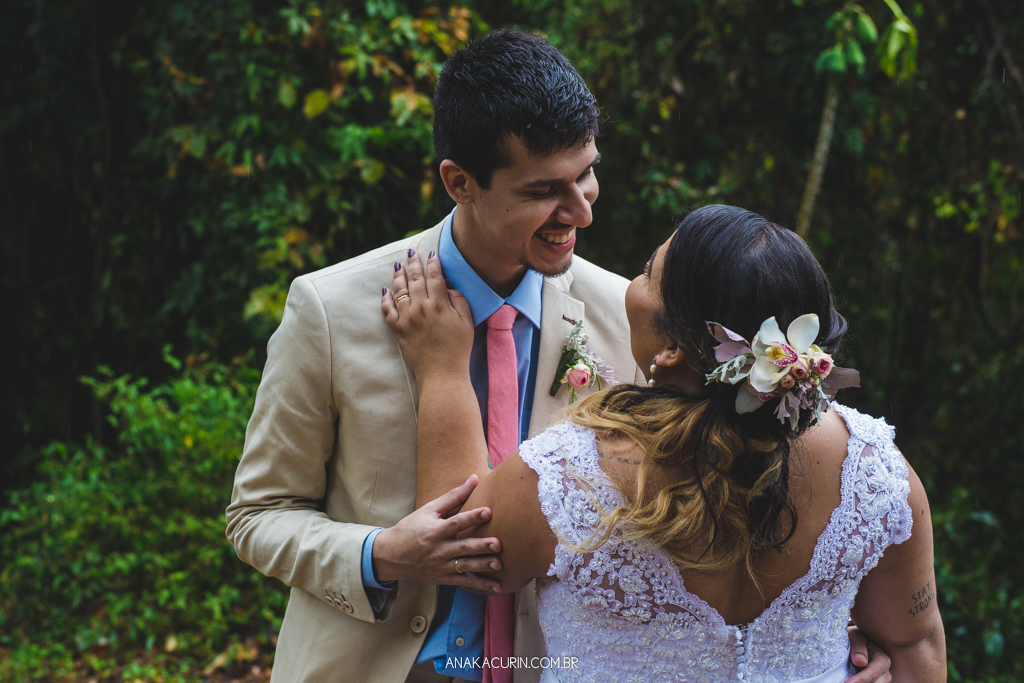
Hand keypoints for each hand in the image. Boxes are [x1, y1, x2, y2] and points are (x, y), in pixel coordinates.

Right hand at [372, 475, 502, 592]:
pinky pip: (464, 583)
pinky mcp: (444, 578)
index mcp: (434, 531)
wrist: (392, 555)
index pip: (455, 523)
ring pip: (464, 567)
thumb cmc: (412, 528)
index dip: (471, 517)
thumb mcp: (428, 510)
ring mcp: (441, 566)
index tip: (488, 512)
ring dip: (482, 567)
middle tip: (498, 544)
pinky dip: (480, 586)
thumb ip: (453, 496)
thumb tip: (474, 478)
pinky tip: (496, 588)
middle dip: (480, 546)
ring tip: (499, 565)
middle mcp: (438, 550)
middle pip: (462, 547)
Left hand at [382, 248, 473, 378]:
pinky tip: (386, 290)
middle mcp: (420, 308)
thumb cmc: (458, 349)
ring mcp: (406, 318)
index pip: (434, 276)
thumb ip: (459, 300)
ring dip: (399, 276)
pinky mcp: (398, 329)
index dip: (433, 263)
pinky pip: (387, 310)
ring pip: (399, 290)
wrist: (442, 374)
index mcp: (439, 305)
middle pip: (415, 279)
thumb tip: (448, 286)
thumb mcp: (467, 322)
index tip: (431, 253)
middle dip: (414, 263)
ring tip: (398, 265)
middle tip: (411, 252)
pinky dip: (385, 298)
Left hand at [845, 625, 891, 682]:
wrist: (857, 641)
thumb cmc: (857, 637)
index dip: (860, 679)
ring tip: (845, 681)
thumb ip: (859, 647)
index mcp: (882, 660)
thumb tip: (860, 662)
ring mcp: (880, 679)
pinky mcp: (873, 681)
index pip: (873, 673)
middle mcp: (884, 672)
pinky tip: (849, 681)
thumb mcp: (856, 636)